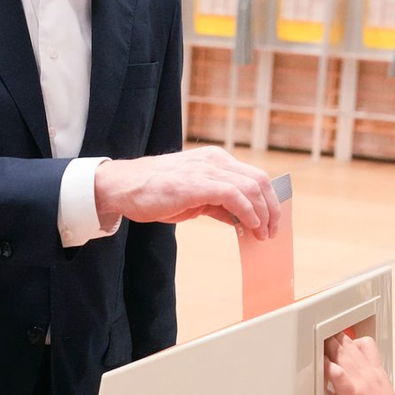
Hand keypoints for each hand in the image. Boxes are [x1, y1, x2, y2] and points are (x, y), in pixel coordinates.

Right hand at [94, 146, 279, 239]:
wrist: (123, 186)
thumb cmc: (154, 191)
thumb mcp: (193, 197)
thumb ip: (218, 204)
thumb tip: (241, 219)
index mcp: (215, 160)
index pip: (254, 176)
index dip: (268, 200)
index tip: (271, 221)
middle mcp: (215, 160)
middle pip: (259, 180)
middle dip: (271, 208)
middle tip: (271, 231)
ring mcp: (207, 169)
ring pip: (251, 187)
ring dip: (262, 214)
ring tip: (262, 234)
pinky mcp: (198, 183)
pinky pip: (234, 196)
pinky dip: (248, 213)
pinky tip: (249, 227)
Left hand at [323, 333, 394, 394]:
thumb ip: (371, 387)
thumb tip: (361, 384)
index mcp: (378, 375)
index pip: (366, 346)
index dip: (350, 340)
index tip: (340, 338)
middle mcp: (370, 375)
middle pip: (351, 346)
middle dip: (337, 338)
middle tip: (326, 334)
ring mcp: (361, 384)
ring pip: (345, 355)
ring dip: (332, 346)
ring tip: (321, 342)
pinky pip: (341, 377)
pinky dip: (331, 369)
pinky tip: (324, 365)